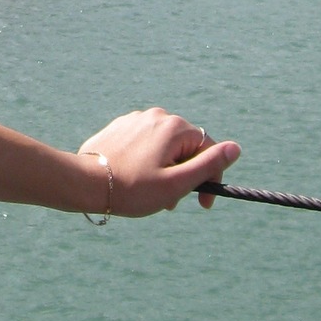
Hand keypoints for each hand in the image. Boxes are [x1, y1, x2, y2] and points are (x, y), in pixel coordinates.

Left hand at [79, 109, 239, 215]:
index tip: (202, 204)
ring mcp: (136, 119)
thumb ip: (208, 165)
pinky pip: (145, 144)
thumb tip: (235, 148)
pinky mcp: (120, 127)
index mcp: (175, 127)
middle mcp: (157, 116)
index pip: (208, 150)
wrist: (85, 183)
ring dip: (166, 170)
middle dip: (184, 175)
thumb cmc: (132, 188)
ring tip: (152, 194)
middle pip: (186, 148)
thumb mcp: (177, 183)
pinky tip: (135, 180)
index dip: (210, 177)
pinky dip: (148, 162)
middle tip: (169, 202)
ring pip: (165, 147)